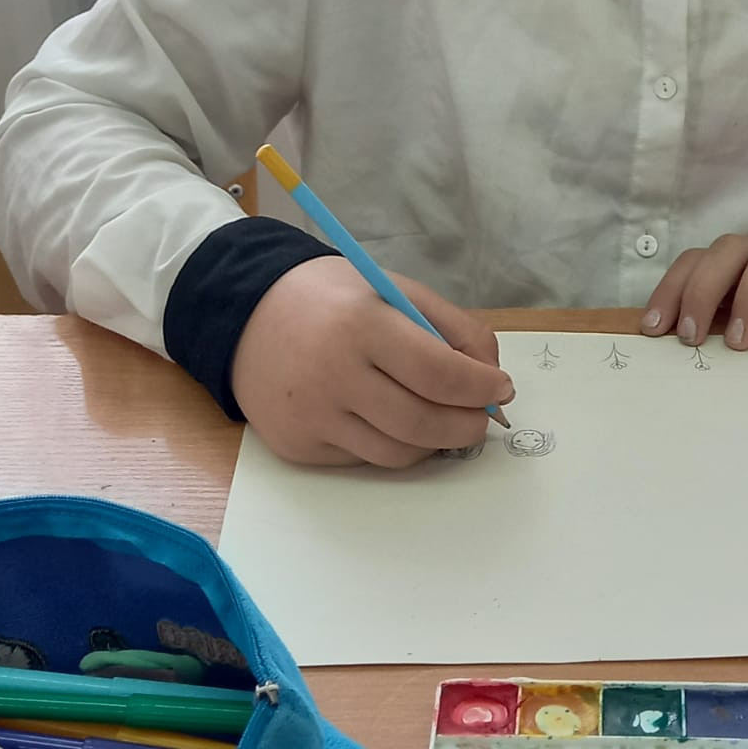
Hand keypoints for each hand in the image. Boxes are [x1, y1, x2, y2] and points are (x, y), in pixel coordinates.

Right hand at [230, 256, 514, 467]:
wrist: (246, 316)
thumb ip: (451, 326)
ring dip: (434, 442)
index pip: (438, 372)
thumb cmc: (332, 298)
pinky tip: (390, 418)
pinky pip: (363, 459)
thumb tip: (492, 376)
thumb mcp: (393, 289)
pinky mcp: (298, 447)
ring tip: (445, 419)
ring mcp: (313, 417)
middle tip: (483, 417)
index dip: (480, 387)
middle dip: (467, 425)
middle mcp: (334, 375)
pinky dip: (391, 444)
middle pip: (422, 423)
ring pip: (398, 454)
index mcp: (362, 325)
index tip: (502, 387)